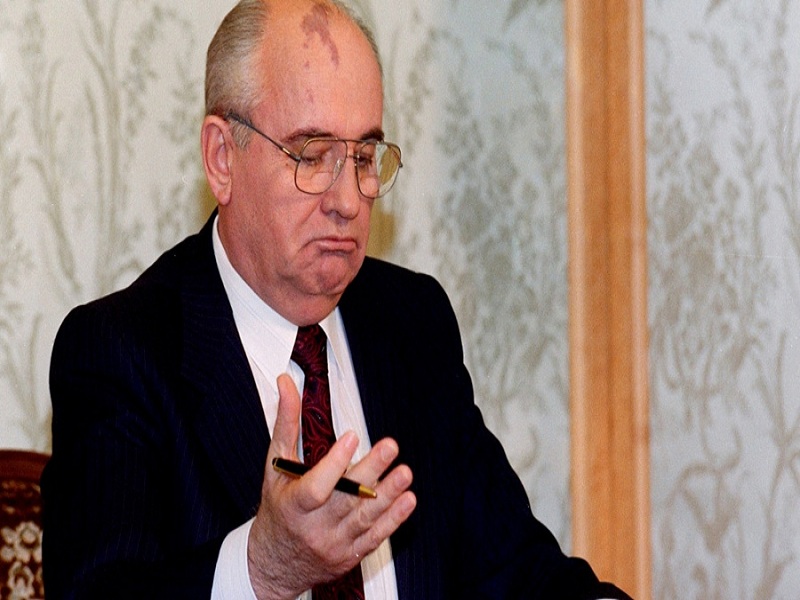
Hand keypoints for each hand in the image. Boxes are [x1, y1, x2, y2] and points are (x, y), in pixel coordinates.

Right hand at [247, 374, 416, 599]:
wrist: (275, 564)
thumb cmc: (278, 508)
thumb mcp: (275, 466)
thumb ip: (285, 423)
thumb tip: (286, 383)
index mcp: (293, 505)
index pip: (314, 487)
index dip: (333, 464)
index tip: (351, 436)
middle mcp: (314, 527)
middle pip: (345, 500)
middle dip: (370, 472)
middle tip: (391, 447)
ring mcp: (334, 543)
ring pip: (364, 518)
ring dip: (388, 494)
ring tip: (405, 472)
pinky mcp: (351, 554)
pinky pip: (375, 537)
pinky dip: (393, 519)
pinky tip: (408, 500)